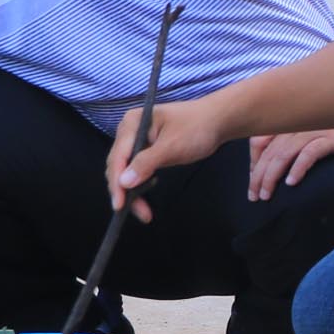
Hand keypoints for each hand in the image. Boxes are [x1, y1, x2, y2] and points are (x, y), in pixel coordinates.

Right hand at [108, 95, 229, 222]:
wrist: (216, 121)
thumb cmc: (196, 128)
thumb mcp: (172, 146)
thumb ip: (146, 163)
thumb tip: (124, 182)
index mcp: (131, 123)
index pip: (118, 157)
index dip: (117, 182)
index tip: (119, 204)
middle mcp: (129, 131)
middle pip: (118, 166)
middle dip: (124, 191)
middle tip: (140, 213)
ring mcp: (136, 141)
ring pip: (125, 171)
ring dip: (131, 192)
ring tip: (144, 212)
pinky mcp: (145, 150)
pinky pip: (135, 171)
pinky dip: (138, 185)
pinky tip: (145, 198)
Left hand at [246, 129, 333, 200]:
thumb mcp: (310, 137)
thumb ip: (290, 146)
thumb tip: (269, 169)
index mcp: (290, 122)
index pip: (260, 139)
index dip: (253, 161)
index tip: (253, 181)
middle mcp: (299, 124)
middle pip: (269, 150)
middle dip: (258, 175)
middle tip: (255, 196)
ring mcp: (315, 130)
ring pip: (284, 153)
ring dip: (272, 176)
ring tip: (267, 195)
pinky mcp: (333, 137)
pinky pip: (310, 152)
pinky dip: (298, 168)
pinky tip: (291, 183)